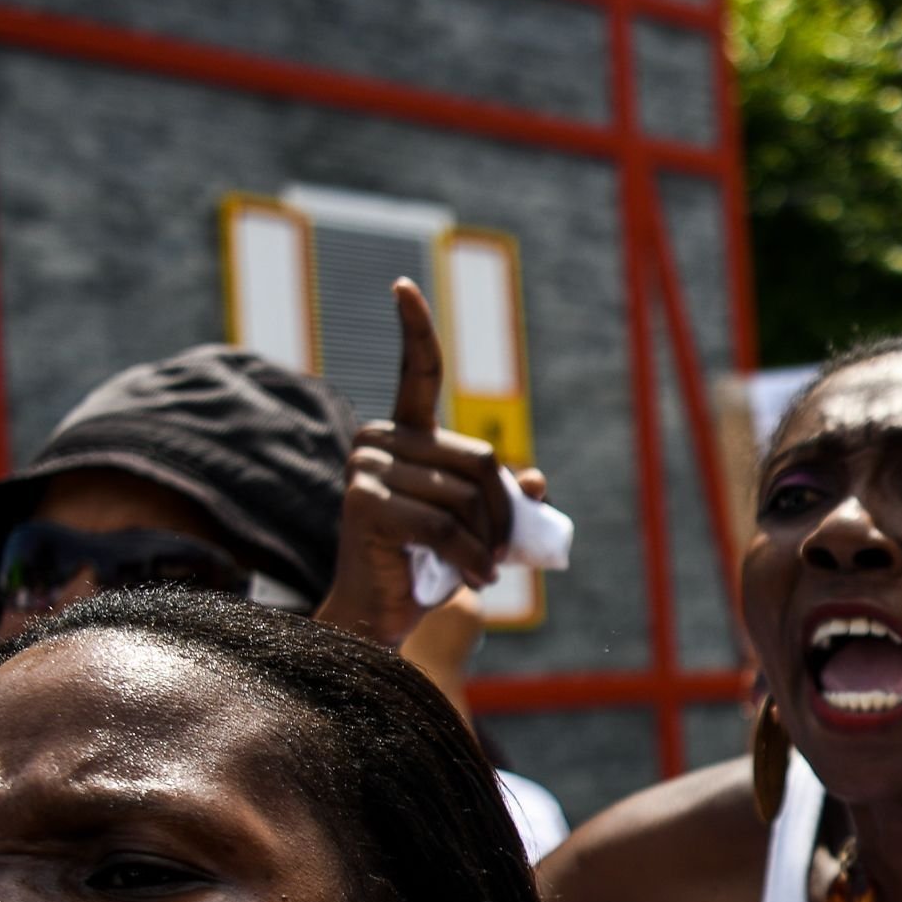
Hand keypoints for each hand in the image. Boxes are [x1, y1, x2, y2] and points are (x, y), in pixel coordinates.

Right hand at [319, 277, 518, 650]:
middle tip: (502, 556)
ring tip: (480, 571)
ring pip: (465, 497)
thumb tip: (537, 479)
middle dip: (503, 514)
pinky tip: (474, 582)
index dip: (416, 330)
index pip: (418, 373)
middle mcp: (377, 441)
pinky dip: (472, 559)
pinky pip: (445, 525)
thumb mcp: (476, 526)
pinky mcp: (364, 503)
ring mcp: (365, 468)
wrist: (382, 616)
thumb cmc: (429, 566)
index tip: (404, 286)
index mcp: (403, 436)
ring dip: (487, 544)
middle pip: (478, 460)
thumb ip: (504, 499)